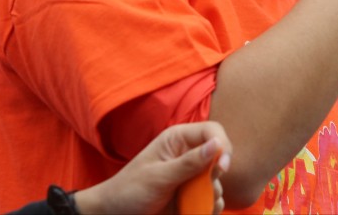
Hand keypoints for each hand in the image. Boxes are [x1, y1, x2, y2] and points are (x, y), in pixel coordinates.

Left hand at [73, 121, 231, 214]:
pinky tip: (193, 211)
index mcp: (178, 140)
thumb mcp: (159, 177)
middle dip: (214, 176)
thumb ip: (188, 163)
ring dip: (210, 196)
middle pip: (219, 157)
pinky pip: (212, 200)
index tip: (223, 167)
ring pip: (218, 182)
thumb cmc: (130, 190)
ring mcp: (191, 176)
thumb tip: (217, 145)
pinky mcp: (191, 195)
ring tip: (188, 204)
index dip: (223, 145)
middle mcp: (188, 155)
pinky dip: (208, 208)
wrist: (115, 214)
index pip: (212, 131)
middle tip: (199, 189)